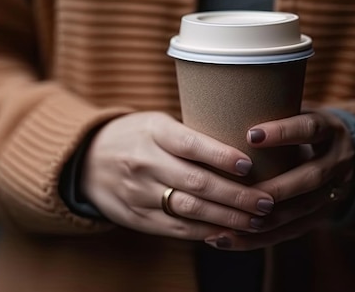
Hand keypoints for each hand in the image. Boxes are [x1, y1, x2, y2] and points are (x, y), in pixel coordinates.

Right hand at [81, 112, 275, 240]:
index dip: (221, 156)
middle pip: (197, 183)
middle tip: (268, 201)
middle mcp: (144, 163)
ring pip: (190, 210)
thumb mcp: (158, 122)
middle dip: (237, 195)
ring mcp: (139, 194)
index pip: (191, 144)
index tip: (249, 166)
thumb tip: (246, 145)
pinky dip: (206, 232)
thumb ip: (192, 135)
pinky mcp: (137, 218)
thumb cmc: (137, 136)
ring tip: (257, 220)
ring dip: (228, 218)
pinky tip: (230, 232)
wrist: (87, 161)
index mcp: (153, 132)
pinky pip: (177, 229)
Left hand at [204, 110, 354, 250]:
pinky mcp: (322, 216)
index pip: (310, 129)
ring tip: (227, 224)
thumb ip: (272, 111)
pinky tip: (227, 239)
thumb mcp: (301, 113)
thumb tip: (219, 103)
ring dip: (263, 220)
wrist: (352, 154)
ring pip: (301, 210)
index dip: (284, 132)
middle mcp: (337, 162)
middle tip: (239, 192)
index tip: (250, 134)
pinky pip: (291, 231)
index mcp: (331, 130)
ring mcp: (334, 192)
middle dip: (275, 188)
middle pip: (310, 178)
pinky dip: (258, 239)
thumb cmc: (305, 129)